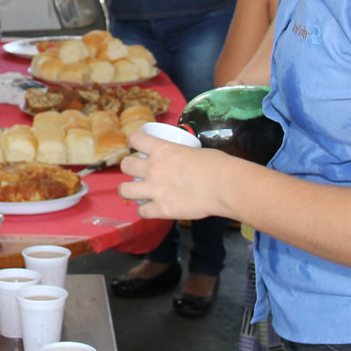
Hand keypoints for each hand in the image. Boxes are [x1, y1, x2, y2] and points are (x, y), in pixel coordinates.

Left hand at [117, 131, 232, 219]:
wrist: (226, 186)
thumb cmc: (218, 165)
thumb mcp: (193, 150)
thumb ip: (180, 155)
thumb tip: (181, 161)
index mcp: (162, 149)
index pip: (135, 138)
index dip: (135, 142)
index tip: (139, 147)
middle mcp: (153, 168)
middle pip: (125, 165)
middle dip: (130, 168)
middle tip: (140, 172)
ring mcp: (155, 190)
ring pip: (124, 190)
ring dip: (129, 190)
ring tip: (138, 192)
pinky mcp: (162, 209)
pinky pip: (141, 212)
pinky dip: (146, 211)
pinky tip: (152, 209)